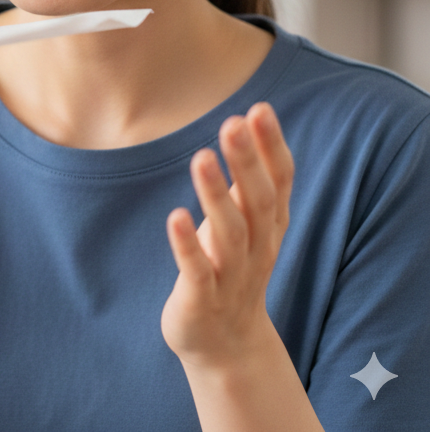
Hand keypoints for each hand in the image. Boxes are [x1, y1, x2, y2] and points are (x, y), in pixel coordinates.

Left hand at [161, 101, 293, 369]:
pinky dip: (187, 244)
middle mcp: (258, 248)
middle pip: (257, 202)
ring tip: (201, 157)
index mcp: (269, 226)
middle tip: (233, 123)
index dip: (271, 147)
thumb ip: (249, 177)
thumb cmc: (231, 266)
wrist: (224, 345)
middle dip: (247, 163)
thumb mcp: (247, 222)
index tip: (260, 109)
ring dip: (216, 195)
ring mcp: (231, 275)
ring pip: (229, 234)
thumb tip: (246, 119)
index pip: (278, 183)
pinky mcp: (201, 298)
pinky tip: (174, 216)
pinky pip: (197, 270)